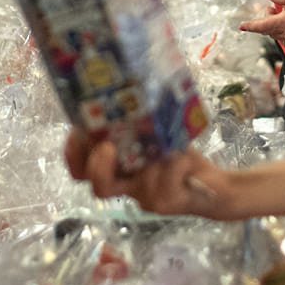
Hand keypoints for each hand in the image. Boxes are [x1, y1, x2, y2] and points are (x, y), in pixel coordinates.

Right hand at [63, 129, 236, 217]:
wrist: (211, 187)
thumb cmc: (176, 153)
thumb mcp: (155, 133)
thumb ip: (137, 121)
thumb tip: (126, 82)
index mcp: (116, 168)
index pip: (82, 170)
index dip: (73, 156)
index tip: (76, 133)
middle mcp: (127, 186)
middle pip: (99, 188)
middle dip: (98, 168)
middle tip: (107, 148)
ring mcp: (147, 197)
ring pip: (138, 187)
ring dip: (151, 162)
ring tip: (165, 147)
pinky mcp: (168, 202)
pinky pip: (167, 183)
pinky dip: (175, 164)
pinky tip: (183, 155)